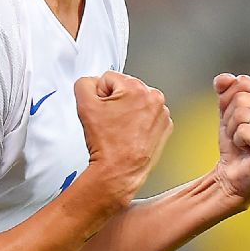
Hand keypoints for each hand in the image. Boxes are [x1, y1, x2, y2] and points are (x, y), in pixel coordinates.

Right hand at [74, 71, 172, 204]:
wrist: (119, 171)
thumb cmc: (107, 144)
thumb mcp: (84, 106)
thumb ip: (84, 84)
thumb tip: (91, 82)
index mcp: (138, 88)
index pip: (108, 79)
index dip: (99, 95)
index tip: (101, 112)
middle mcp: (155, 98)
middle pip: (124, 89)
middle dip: (114, 102)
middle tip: (109, 122)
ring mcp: (162, 114)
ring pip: (135, 102)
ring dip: (125, 112)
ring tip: (119, 129)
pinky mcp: (164, 128)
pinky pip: (145, 116)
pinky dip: (137, 123)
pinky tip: (128, 134)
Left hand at [212, 73, 249, 209]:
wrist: (233, 172)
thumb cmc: (235, 139)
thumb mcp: (226, 109)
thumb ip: (225, 89)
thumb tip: (224, 78)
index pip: (242, 81)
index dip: (228, 99)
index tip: (234, 117)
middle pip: (240, 97)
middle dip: (229, 116)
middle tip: (238, 132)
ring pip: (241, 113)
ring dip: (232, 129)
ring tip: (242, 141)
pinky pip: (244, 130)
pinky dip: (237, 140)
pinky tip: (246, 149)